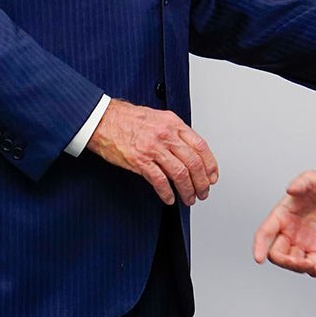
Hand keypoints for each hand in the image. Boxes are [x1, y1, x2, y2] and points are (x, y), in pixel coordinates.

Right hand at [85, 99, 218, 205]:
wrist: (103, 120)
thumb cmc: (128, 119)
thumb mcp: (158, 118)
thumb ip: (175, 132)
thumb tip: (190, 150)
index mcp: (174, 123)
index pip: (201, 146)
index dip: (210, 165)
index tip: (212, 176)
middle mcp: (166, 135)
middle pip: (193, 163)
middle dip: (202, 182)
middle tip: (203, 192)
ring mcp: (153, 148)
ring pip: (180, 174)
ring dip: (188, 190)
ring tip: (189, 199)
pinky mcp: (140, 161)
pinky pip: (160, 181)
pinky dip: (167, 193)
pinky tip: (170, 198)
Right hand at [252, 167, 315, 276]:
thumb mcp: (313, 178)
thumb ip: (301, 182)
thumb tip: (291, 189)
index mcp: (282, 215)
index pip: (265, 233)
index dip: (259, 246)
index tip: (258, 258)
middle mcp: (288, 230)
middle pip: (276, 253)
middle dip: (286, 262)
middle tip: (302, 263)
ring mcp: (301, 240)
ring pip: (291, 262)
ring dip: (299, 268)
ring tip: (314, 265)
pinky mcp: (315, 247)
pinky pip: (309, 264)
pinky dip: (312, 271)